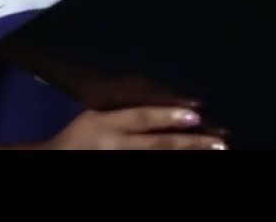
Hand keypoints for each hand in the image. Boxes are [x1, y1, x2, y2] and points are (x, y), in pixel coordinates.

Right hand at [47, 106, 226, 150]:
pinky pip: (150, 167)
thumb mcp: (97, 115)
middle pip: (157, 145)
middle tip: (220, 143)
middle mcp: (113, 144)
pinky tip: (192, 163)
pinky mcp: (121, 171)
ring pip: (158, 160)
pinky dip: (174, 165)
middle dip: (190, 145)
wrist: (55, 160)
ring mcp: (118, 161)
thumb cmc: (81, 135)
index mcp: (106, 123)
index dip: (168, 116)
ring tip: (217, 152)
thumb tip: (170, 104)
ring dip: (188, 157)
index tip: (196, 115)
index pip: (141, 118)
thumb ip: (128, 111)